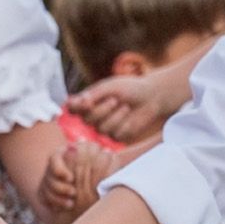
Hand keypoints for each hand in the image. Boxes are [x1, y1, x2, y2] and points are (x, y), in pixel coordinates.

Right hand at [35, 139, 107, 223]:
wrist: (90, 193)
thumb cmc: (99, 176)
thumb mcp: (104, 166)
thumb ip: (108, 161)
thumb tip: (108, 152)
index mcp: (65, 154)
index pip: (55, 157)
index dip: (60, 168)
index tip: (71, 178)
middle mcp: (54, 166)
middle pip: (49, 175)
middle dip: (60, 187)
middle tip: (74, 193)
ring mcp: (48, 179)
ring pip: (46, 188)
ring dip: (58, 197)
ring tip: (71, 204)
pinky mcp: (44, 192)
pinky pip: (44, 198)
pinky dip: (54, 204)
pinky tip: (64, 208)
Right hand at [69, 64, 193, 143]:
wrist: (152, 96)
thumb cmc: (130, 87)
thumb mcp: (110, 86)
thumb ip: (93, 95)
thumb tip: (76, 103)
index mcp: (88, 102)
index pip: (72, 109)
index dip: (75, 108)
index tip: (85, 103)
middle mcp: (93, 116)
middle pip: (87, 120)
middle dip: (102, 110)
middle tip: (114, 100)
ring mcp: (105, 128)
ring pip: (101, 129)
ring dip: (115, 116)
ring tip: (125, 106)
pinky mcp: (117, 137)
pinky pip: (115, 135)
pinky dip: (124, 124)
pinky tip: (130, 116)